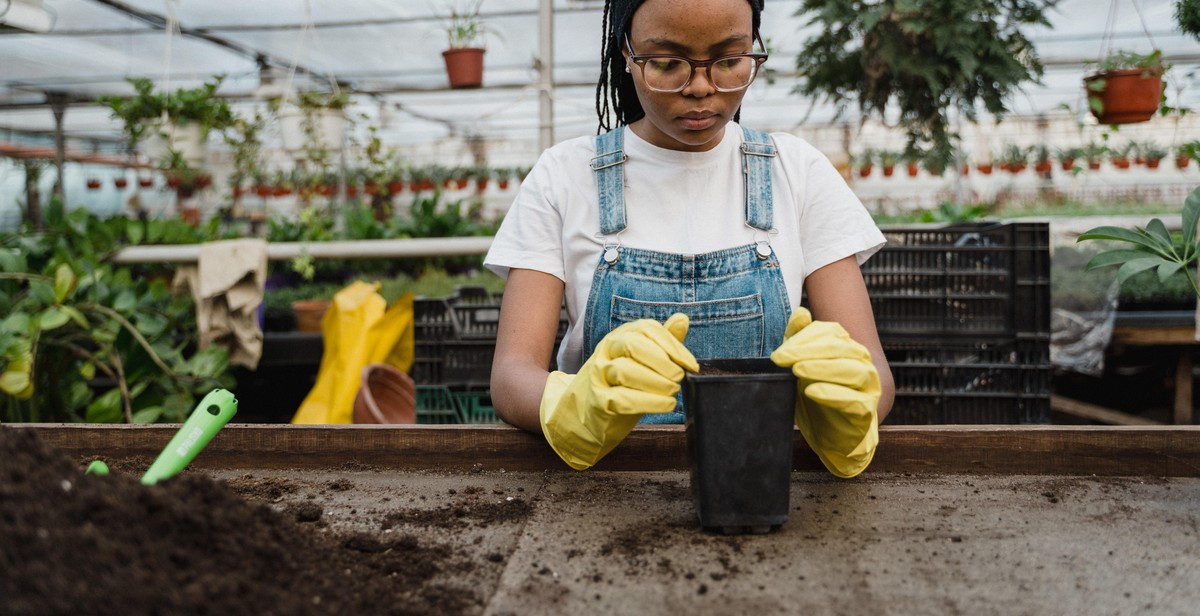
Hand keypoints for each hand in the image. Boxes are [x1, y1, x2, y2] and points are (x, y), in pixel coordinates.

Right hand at [540, 313, 698, 469]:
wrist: (583, 414)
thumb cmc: (620, 385)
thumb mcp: (641, 360)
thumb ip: (662, 341)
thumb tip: (682, 319)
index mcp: (620, 337)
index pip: (647, 329)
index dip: (672, 345)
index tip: (690, 364)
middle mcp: (607, 351)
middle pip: (633, 344)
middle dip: (662, 361)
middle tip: (679, 377)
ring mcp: (599, 375)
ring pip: (626, 371)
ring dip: (656, 382)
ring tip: (673, 391)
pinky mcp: (598, 401)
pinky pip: (622, 398)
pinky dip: (649, 402)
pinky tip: (665, 404)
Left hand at [770, 308, 879, 477]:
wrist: (831, 436)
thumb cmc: (816, 397)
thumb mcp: (801, 366)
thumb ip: (799, 340)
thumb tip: (801, 312)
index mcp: (847, 347)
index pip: (830, 332)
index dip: (804, 338)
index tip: (779, 352)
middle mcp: (862, 363)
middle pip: (840, 348)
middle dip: (808, 350)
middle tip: (781, 358)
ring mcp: (868, 387)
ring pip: (853, 371)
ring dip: (822, 368)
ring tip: (798, 370)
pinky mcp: (867, 412)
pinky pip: (855, 401)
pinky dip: (833, 394)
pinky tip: (813, 391)